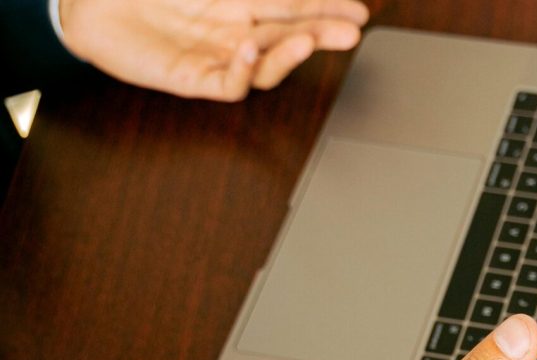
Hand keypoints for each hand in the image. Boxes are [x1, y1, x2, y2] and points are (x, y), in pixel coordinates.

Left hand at [57, 0, 369, 100]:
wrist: (85, 5)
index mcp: (237, 1)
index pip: (293, 5)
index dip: (327, 8)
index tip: (358, 11)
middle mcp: (233, 30)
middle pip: (290, 33)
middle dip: (324, 31)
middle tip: (352, 30)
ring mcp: (217, 55)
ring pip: (268, 62)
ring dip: (291, 52)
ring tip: (308, 40)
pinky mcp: (195, 79)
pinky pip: (231, 83)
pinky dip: (243, 69)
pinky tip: (248, 49)